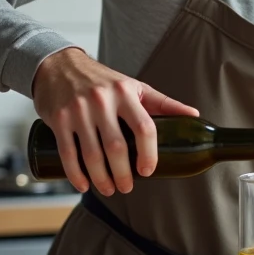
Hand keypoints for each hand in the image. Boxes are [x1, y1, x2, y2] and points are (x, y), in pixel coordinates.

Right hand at [31, 46, 198, 195]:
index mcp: (125, 92)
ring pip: (92, 154)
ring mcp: (78, 110)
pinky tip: (84, 185)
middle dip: (123, 173)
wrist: (60, 65)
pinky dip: (76, 174)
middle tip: (127, 187)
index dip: (149, 154)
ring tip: (108, 189)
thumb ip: (163, 103)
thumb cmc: (103, 80)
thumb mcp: (134, 87)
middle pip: (117, 146)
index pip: (144, 128)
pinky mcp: (58, 119)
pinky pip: (68, 153)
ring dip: (101, 178)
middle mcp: (101, 100)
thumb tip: (195, 117)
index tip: (148, 171)